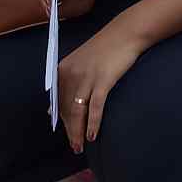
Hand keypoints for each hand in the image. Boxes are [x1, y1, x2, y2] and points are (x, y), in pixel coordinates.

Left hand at [58, 21, 143, 152]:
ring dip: (78, 132)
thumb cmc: (105, 50)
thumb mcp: (80, 63)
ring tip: (80, 147)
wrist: (125, 34)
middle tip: (75, 147)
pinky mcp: (102, 81)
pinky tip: (93, 136)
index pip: (57, 101)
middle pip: (66, 109)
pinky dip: (93, 124)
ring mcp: (86, 77)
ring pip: (77, 112)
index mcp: (63, 69)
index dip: (61, 120)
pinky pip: (95, 108)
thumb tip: (56, 109)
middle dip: (69, 130)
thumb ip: (68, 82)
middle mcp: (71, 73)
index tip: (66, 133)